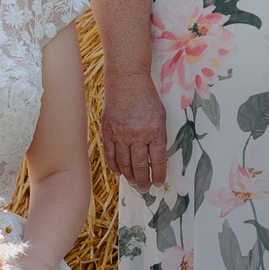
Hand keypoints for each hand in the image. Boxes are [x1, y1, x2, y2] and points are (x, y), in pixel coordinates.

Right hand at [100, 74, 168, 192]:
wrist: (127, 81)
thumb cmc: (147, 98)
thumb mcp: (160, 116)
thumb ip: (158, 137)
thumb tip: (156, 159)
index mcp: (154, 131)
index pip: (158, 160)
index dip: (159, 174)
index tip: (159, 183)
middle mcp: (137, 134)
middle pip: (140, 165)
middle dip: (144, 180)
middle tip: (145, 188)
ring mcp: (120, 134)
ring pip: (124, 163)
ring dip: (130, 176)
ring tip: (134, 183)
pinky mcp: (108, 131)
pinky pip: (110, 154)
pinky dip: (114, 166)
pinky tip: (119, 173)